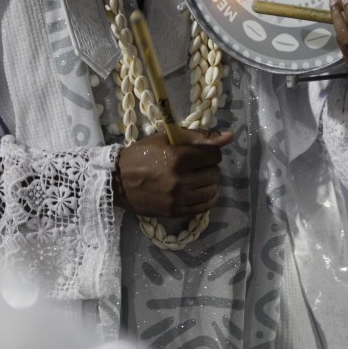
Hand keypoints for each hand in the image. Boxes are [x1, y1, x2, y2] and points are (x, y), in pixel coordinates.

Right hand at [115, 127, 233, 217]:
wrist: (118, 181)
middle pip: (215, 173)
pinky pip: (204, 207)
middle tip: (196, 166)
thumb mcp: (168, 138)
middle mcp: (180, 179)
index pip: (214, 156)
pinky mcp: (175, 212)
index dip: (210, 153)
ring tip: (197, 179)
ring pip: (212, 190)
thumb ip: (199, 136)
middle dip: (209, 168)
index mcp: (178, 157)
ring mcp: (178, 198)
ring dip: (208, 183)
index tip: (200, 154)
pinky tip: (197, 192)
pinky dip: (206, 198)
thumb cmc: (143, 154)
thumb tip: (229, 137)